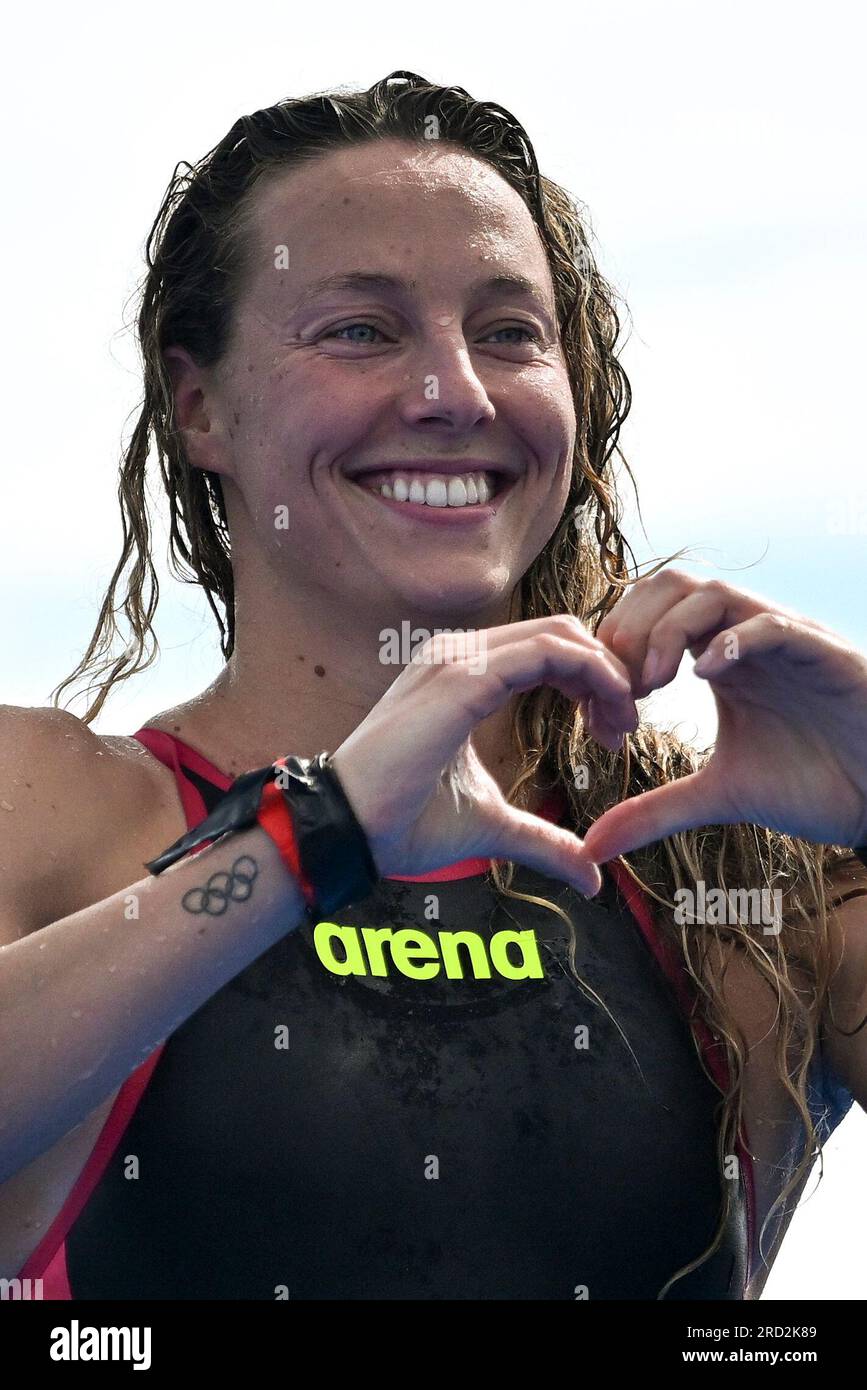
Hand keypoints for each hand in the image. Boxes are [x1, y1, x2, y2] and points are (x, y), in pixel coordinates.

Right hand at [331, 616, 638, 895]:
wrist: (351, 832)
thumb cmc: (404, 823)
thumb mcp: (493, 827)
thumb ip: (543, 840)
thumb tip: (592, 877)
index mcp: (462, 676)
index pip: (547, 651)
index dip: (593, 683)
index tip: (613, 734)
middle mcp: (460, 655)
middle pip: (561, 633)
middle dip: (607, 674)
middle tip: (625, 728)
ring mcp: (459, 660)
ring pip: (560, 635)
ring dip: (606, 674)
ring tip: (622, 725)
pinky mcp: (463, 678)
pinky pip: (547, 653)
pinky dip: (591, 674)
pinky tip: (607, 713)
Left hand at [580, 569, 866, 862]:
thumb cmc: (812, 782)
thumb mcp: (717, 797)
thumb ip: (654, 812)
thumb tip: (591, 846)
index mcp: (717, 660)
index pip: (648, 616)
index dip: (612, 654)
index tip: (601, 712)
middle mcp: (744, 638)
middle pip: (670, 586)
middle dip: (631, 629)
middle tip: (620, 690)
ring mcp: (782, 641)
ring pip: (713, 593)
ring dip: (669, 632)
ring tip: (653, 684)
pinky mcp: (821, 655)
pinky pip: (772, 625)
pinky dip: (733, 641)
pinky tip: (705, 678)